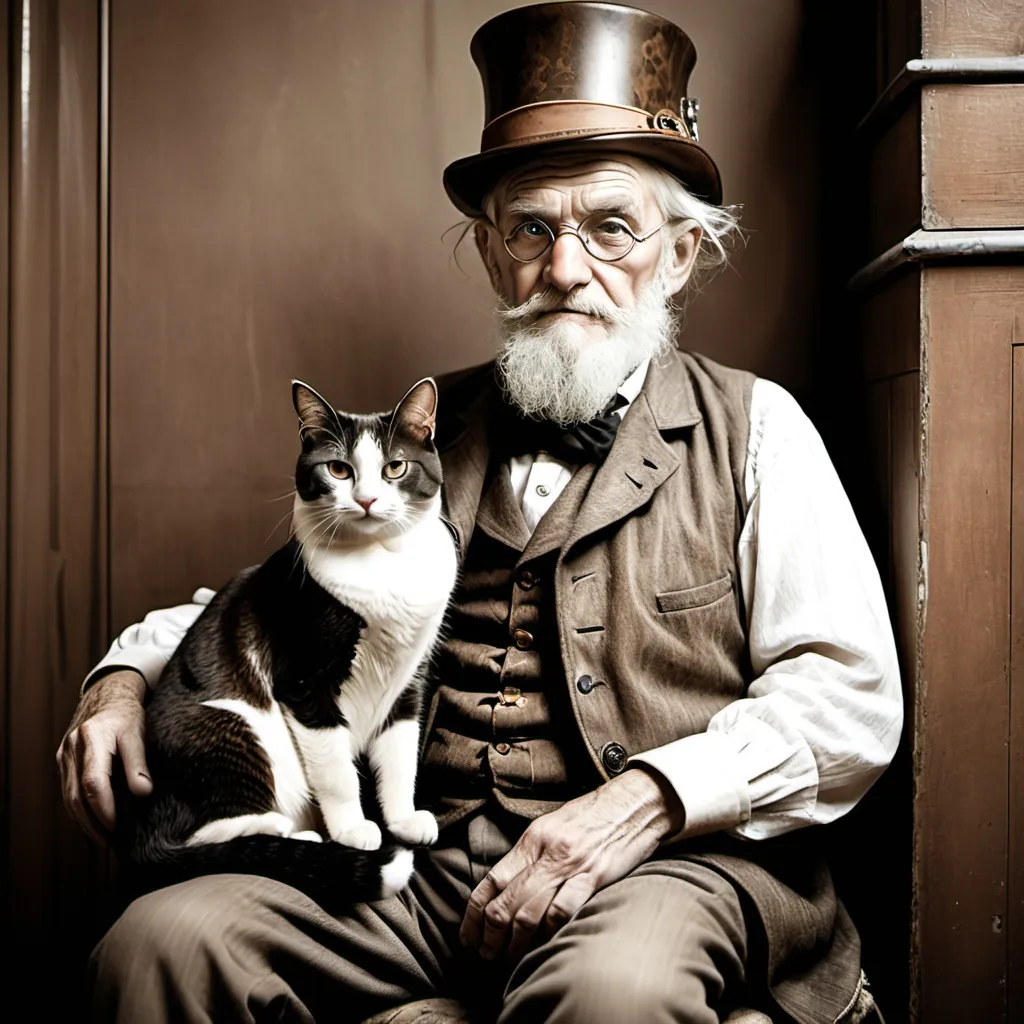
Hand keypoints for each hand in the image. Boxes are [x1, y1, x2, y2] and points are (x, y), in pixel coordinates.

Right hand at [56, 669, 152, 843]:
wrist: (107, 694)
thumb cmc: (126, 713)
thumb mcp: (138, 732)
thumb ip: (139, 762)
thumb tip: (143, 793)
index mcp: (92, 739)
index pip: (93, 783)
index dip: (104, 809)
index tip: (117, 827)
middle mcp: (72, 749)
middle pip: (75, 796)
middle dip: (92, 822)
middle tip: (111, 840)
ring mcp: (64, 755)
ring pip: (68, 797)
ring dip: (84, 820)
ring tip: (104, 836)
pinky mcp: (64, 760)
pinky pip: (68, 790)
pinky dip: (79, 809)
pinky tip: (93, 820)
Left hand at [459, 767, 683, 962]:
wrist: (634, 804)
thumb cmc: (593, 818)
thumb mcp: (553, 828)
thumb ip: (531, 856)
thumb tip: (504, 887)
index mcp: (533, 839)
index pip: (492, 880)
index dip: (474, 913)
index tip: (468, 935)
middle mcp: (546, 852)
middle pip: (505, 901)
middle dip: (489, 935)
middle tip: (484, 954)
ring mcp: (570, 866)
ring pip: (529, 912)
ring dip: (514, 943)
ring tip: (507, 959)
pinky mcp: (594, 877)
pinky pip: (563, 912)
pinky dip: (548, 934)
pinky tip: (542, 947)